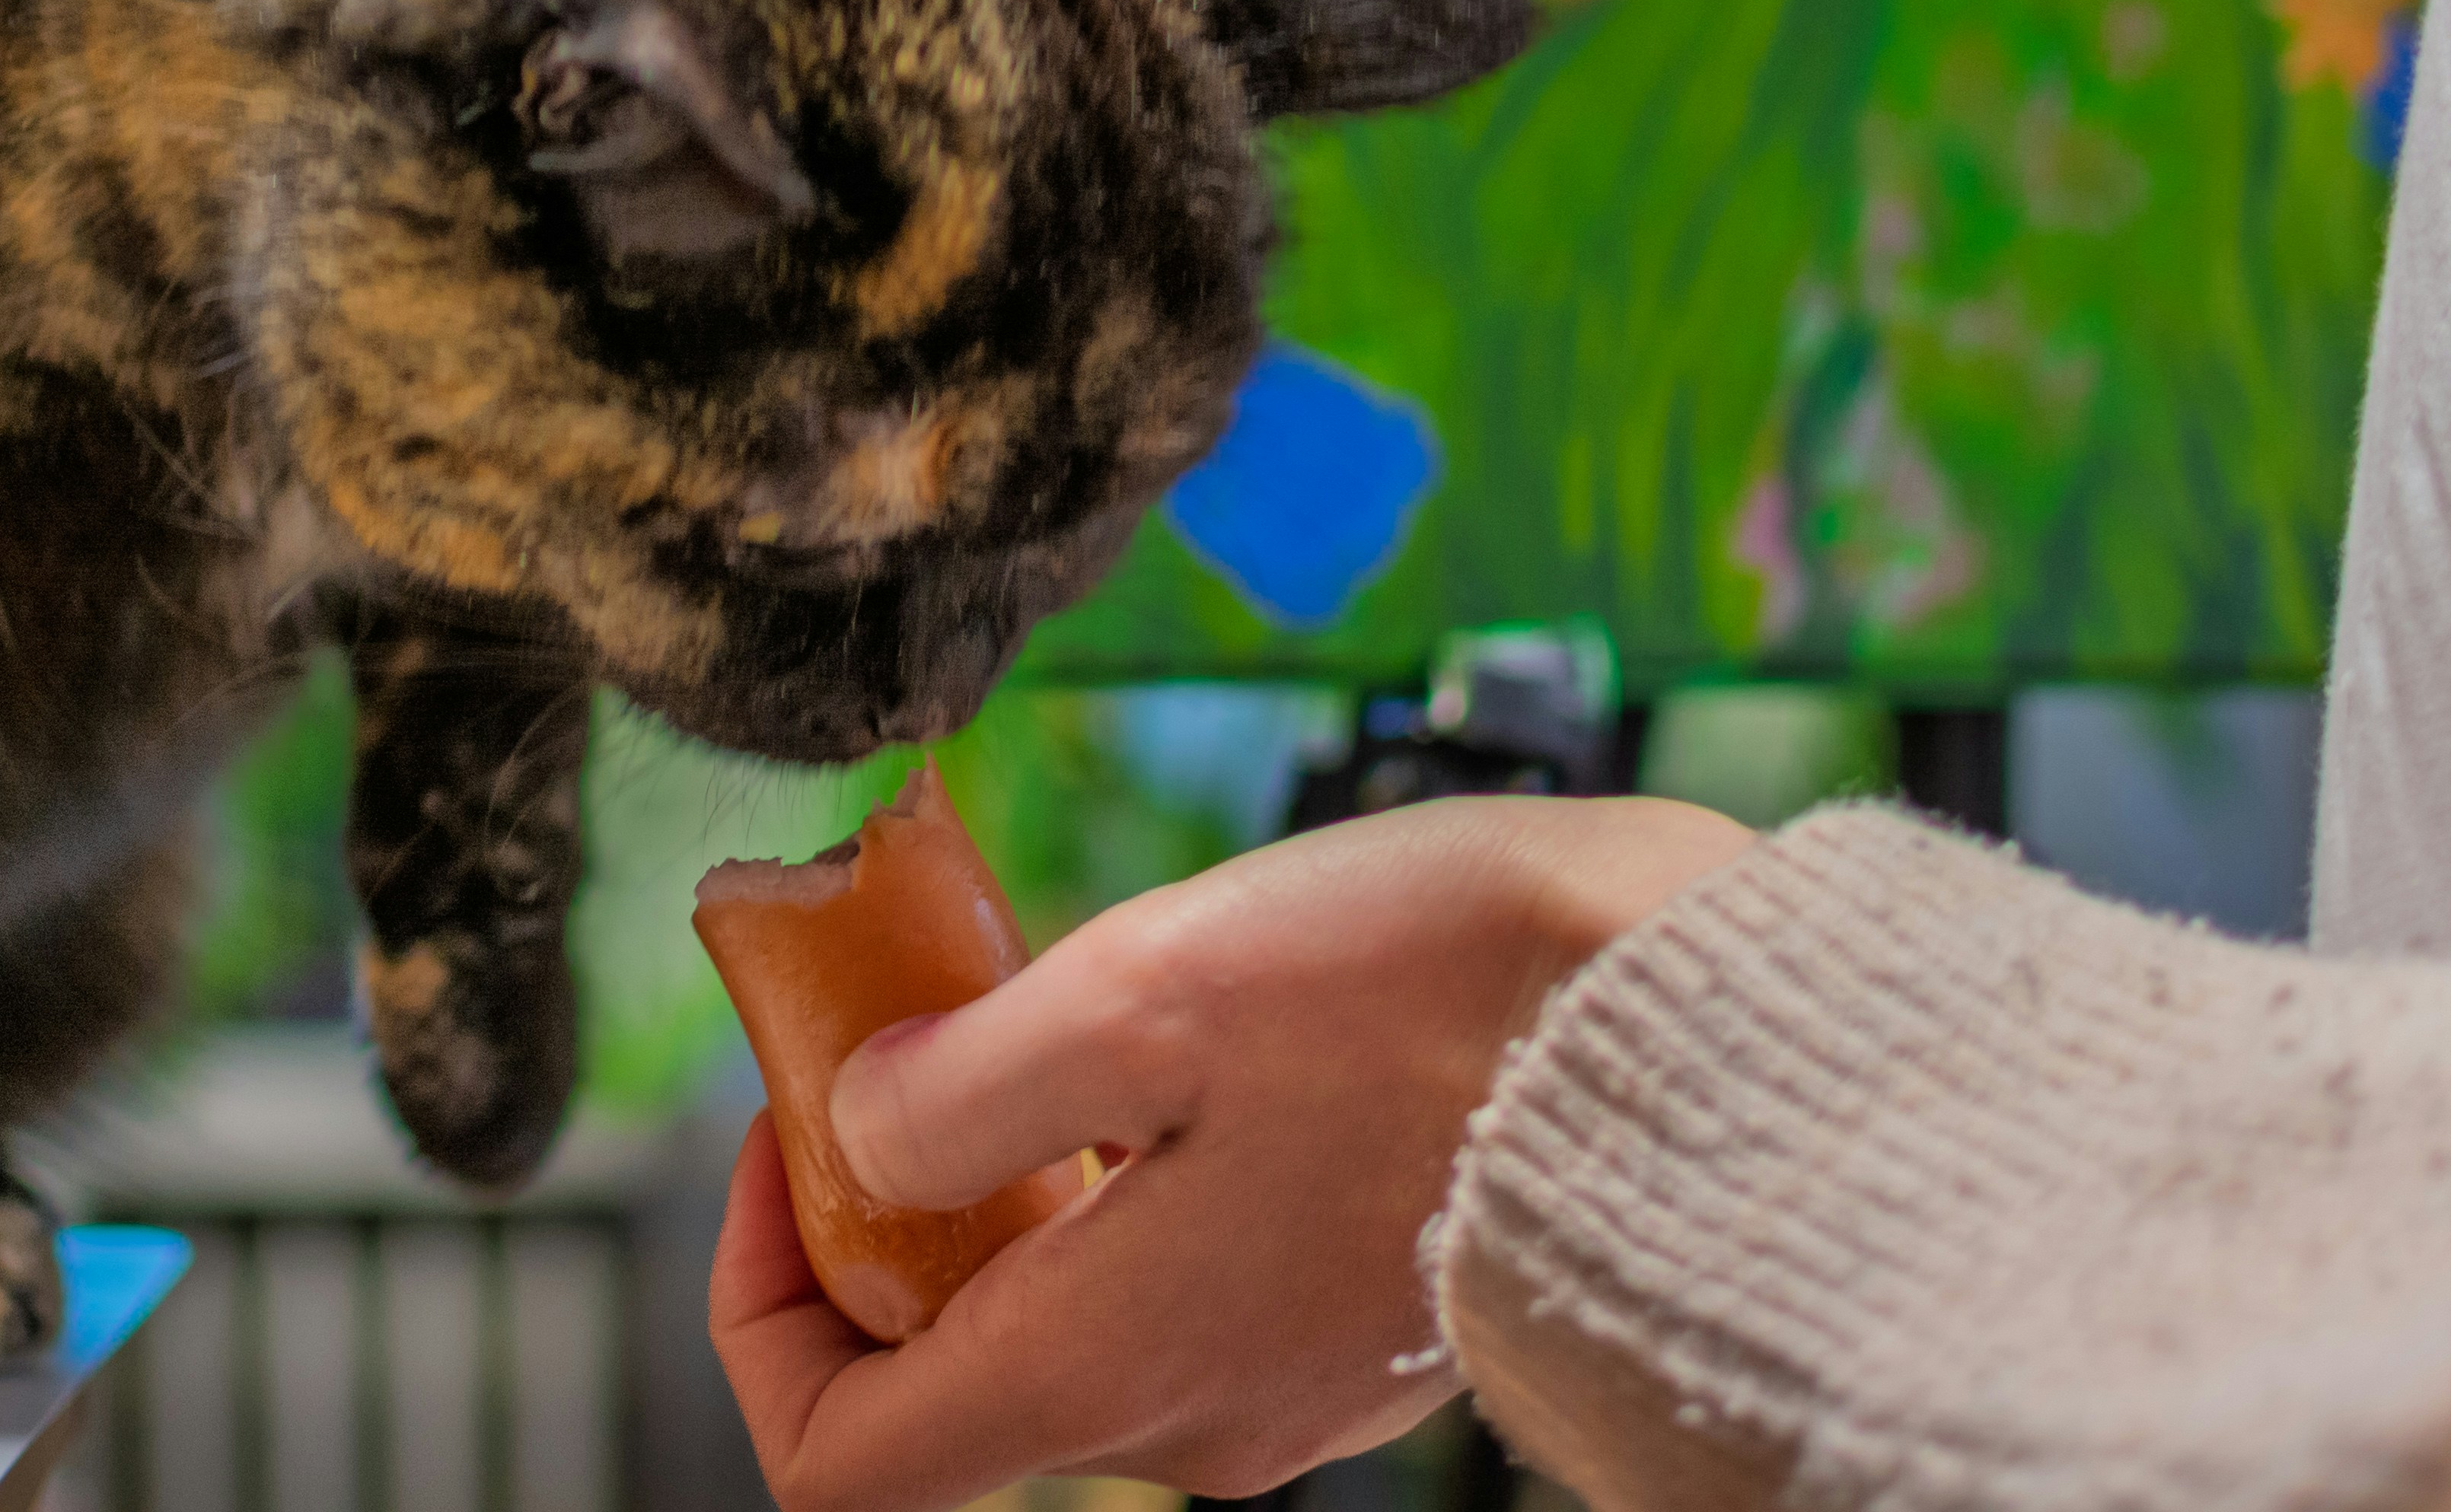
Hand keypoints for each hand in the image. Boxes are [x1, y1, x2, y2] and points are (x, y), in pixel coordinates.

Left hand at [707, 794, 1755, 1510]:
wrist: (1693, 1036)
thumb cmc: (1434, 998)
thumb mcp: (1145, 991)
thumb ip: (962, 1086)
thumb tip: (854, 1130)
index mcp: (1105, 1370)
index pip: (835, 1459)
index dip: (757, 1299)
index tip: (784, 1126)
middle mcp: (1184, 1422)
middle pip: (942, 1368)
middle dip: (886, 1196)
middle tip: (913, 1010)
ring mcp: (1279, 1383)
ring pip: (1062, 1310)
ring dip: (1008, 1171)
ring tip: (1041, 994)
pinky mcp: (1356, 1323)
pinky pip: (1176, 1277)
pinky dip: (1121, 1175)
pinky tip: (1175, 1039)